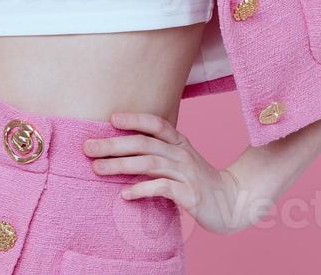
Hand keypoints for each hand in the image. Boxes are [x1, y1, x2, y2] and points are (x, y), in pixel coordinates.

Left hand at [83, 111, 253, 236]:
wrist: (233, 202)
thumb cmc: (199, 180)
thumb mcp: (180, 160)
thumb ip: (158, 152)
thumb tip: (123, 148)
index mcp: (179, 142)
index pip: (156, 124)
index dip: (134, 119)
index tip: (111, 119)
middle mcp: (182, 154)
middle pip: (144, 143)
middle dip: (113, 144)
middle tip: (87, 147)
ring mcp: (186, 173)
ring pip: (149, 163)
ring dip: (120, 165)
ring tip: (97, 168)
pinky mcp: (189, 194)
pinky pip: (162, 188)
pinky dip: (141, 190)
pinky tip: (124, 194)